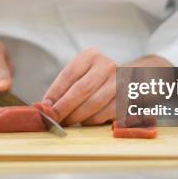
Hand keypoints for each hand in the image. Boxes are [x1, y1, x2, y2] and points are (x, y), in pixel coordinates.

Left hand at [42, 49, 172, 125]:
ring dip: (76, 117)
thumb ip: (65, 87)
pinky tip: (85, 121)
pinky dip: (91, 121)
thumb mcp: (82, 74)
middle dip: (63, 108)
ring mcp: (120, 82)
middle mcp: (108, 65)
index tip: (43, 108)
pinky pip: (104, 114)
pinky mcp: (128, 99)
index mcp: (91, 56)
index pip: (68, 75)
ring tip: (66, 122)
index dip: (54, 94)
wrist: (134, 78)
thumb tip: (45, 107)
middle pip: (81, 90)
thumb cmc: (99, 79)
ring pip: (93, 104)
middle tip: (52, 120)